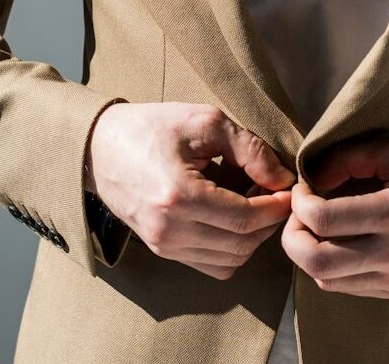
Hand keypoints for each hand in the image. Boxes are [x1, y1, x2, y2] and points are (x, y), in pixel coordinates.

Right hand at [86, 102, 295, 279]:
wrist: (100, 147)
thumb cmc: (152, 127)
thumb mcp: (205, 122)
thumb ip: (249, 149)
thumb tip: (282, 177)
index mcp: (179, 196)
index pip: (244, 218)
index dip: (274, 207)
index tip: (288, 188)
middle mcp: (170, 230)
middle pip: (240, 244)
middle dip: (268, 222)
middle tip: (276, 194)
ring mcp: (164, 246)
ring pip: (229, 261)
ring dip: (252, 238)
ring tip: (257, 204)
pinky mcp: (162, 251)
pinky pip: (211, 265)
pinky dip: (232, 248)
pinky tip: (236, 218)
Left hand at [281, 133, 388, 297]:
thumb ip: (358, 156)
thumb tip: (318, 172)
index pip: (325, 220)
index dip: (300, 203)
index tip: (302, 188)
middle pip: (317, 260)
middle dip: (292, 236)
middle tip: (297, 213)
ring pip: (327, 280)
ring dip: (308, 253)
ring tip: (314, 227)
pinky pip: (347, 288)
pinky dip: (330, 267)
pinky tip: (337, 242)